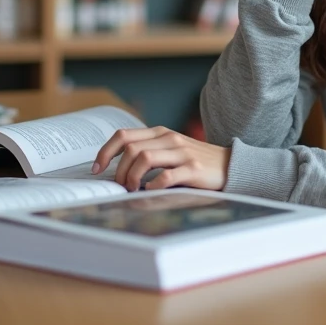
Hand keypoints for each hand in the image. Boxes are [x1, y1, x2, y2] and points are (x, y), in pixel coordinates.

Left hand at [91, 126, 229, 192]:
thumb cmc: (194, 160)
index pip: (123, 135)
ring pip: (144, 159)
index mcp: (159, 132)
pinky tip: (151, 191)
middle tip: (119, 186)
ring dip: (132, 177)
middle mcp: (168, 138)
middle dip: (118, 171)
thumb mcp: (169, 149)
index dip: (105, 152)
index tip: (97, 169)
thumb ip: (147, 152)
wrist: (228, 165)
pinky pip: (165, 176)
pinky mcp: (192, 168)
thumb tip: (116, 169)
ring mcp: (181, 152)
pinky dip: (152, 186)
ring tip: (133, 190)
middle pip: (130, 149)